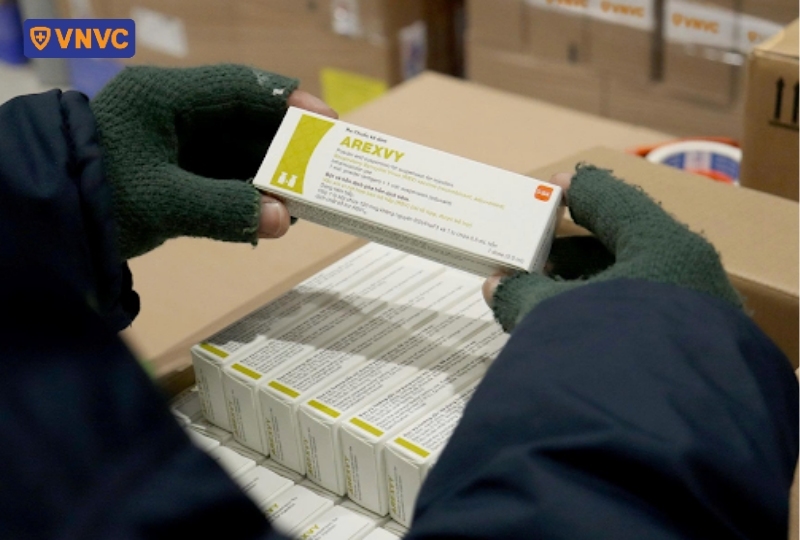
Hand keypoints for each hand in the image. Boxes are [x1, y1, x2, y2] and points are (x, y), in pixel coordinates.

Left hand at [90, 64, 336, 259]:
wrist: (41, 226)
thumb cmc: (94, 199)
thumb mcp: (162, 203)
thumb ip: (225, 210)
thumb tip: (284, 220)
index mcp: (163, 98)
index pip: (238, 87)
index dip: (288, 102)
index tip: (327, 122)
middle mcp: (171, 113)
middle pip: (243, 119)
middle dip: (284, 147)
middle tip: (322, 169)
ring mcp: (171, 143)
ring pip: (234, 151)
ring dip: (268, 175)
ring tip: (302, 200)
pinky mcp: (170, 172)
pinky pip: (220, 176)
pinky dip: (246, 193)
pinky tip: (270, 212)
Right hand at [483, 167, 741, 331]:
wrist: (655, 441)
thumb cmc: (606, 351)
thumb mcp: (554, 313)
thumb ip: (520, 292)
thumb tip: (495, 285)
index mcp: (664, 246)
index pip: (612, 199)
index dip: (572, 190)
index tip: (545, 189)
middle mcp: (685, 275)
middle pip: (618, 245)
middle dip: (567, 250)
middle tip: (528, 252)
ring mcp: (688, 317)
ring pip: (624, 286)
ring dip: (577, 288)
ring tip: (531, 297)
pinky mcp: (680, 354)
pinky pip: (634, 321)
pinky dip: (596, 319)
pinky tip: (561, 332)